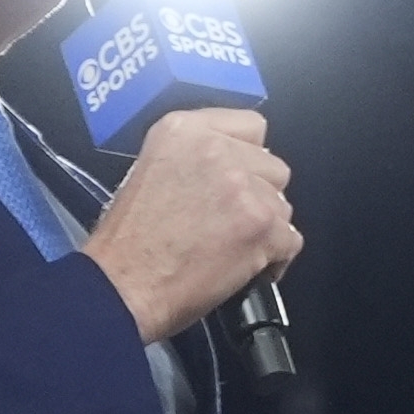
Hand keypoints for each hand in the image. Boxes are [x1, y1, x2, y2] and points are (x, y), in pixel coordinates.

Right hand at [81, 107, 299, 344]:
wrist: (122, 287)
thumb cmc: (127, 243)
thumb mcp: (149, 170)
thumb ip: (194, 158)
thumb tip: (233, 167)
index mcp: (184, 130)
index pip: (250, 126)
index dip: (247, 157)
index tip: (237, 178)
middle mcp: (217, 150)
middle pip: (272, 167)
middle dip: (258, 195)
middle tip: (229, 221)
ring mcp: (242, 187)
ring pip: (283, 205)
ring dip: (266, 228)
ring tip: (233, 248)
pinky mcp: (260, 226)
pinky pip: (291, 240)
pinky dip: (275, 259)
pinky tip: (248, 269)